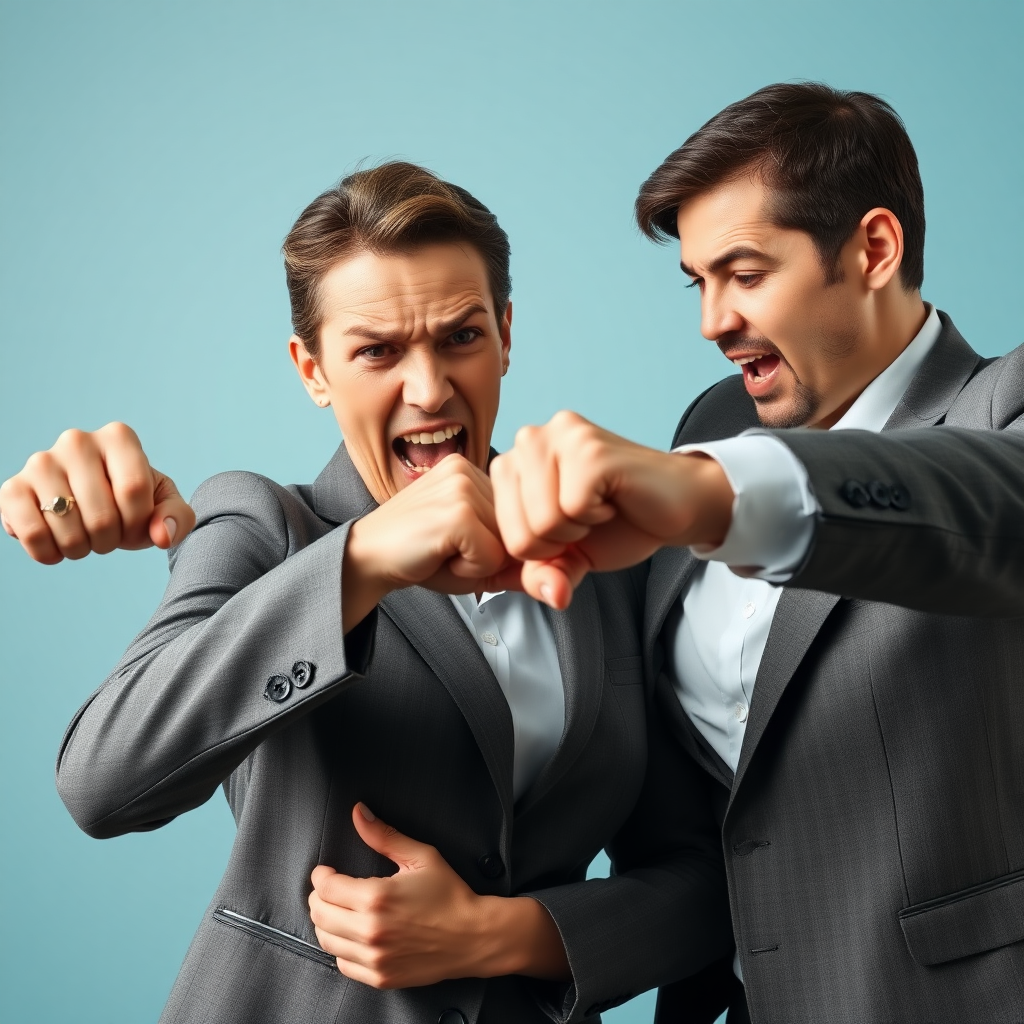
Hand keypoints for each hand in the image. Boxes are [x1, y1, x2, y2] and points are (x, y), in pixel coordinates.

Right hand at [0, 422, 195, 563]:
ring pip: (68, 528)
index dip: (139, 523)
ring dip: (82, 549)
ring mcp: (41, 462)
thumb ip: (177, 519)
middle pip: (102, 515)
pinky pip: (31, 533)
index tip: (137, 525)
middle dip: (111, 540)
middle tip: (108, 534)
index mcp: (119, 437)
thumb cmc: (133, 503)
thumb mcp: (164, 506)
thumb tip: (161, 536)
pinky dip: (49, 553)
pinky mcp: (12, 488)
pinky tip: (57, 546)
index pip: (134, 491)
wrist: (93, 505)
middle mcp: (76, 440)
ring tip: (84, 536)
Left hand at [308, 804, 569, 988]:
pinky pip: (342, 963)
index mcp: (377, 898)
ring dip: (326, 922)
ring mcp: (374, 958)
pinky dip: (341, 947)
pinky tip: (353, 934)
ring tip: (339, 910)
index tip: (326, 872)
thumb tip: (359, 814)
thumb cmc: (450, 895)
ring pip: (326, 940)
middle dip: (319, 897)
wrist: (473, 936)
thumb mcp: (420, 856)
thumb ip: (384, 836)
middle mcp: (371, 931)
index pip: (326, 887)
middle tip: (330, 889)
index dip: (321, 876)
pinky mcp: (380, 977)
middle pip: (319, 914)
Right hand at [341, 454, 520, 629]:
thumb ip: (520, 567)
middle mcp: (469, 470)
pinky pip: (491, 557)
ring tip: (443, 551)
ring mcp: (462, 487)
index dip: (496, 548)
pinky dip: (468, 569)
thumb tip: (559, 582)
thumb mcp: (478, 560)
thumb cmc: (420, 556)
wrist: (368, 559)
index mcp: (475, 471)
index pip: (521, 520)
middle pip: (518, 532)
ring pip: (508, 546)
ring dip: (478, 563)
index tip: (457, 544)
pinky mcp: (457, 511)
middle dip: (489, 556)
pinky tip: (439, 554)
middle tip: (448, 550)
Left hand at [489, 411, 734, 608]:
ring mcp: (560, 437)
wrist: (677, 505)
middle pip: (517, 532)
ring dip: (577, 529)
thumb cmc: (620, 524)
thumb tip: (553, 596)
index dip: (537, 550)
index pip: (495, 534)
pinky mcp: (589, 449)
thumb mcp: (568, 558)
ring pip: (541, 522)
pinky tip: (611, 499)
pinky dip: (596, 517)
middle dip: (556, 543)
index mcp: (513, 462)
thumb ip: (542, 576)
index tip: (568, 527)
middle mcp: (529, 439)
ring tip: (597, 508)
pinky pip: (571, 509)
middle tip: (586, 519)